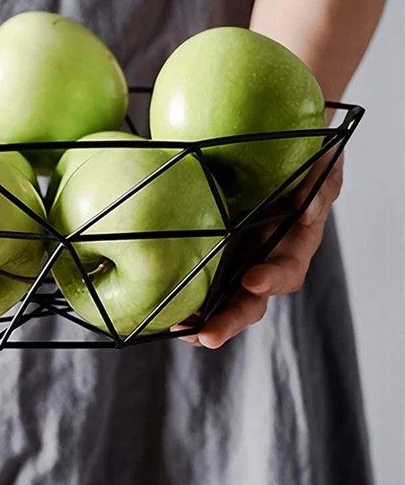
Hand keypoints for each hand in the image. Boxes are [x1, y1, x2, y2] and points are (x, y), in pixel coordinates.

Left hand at [174, 155, 343, 348]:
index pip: (287, 269)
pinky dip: (185, 300)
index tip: (252, 281)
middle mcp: (265, 259)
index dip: (272, 279)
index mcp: (294, 242)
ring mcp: (237, 260)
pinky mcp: (212, 255)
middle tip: (207, 336)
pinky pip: (199, 283)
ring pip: (222, 301)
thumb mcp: (318, 162)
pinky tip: (164, 311)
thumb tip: (308, 209)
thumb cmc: (299, 159)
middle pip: (251, 301)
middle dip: (230, 320)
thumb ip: (321, 181)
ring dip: (203, 320)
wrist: (273, 149)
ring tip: (179, 330)